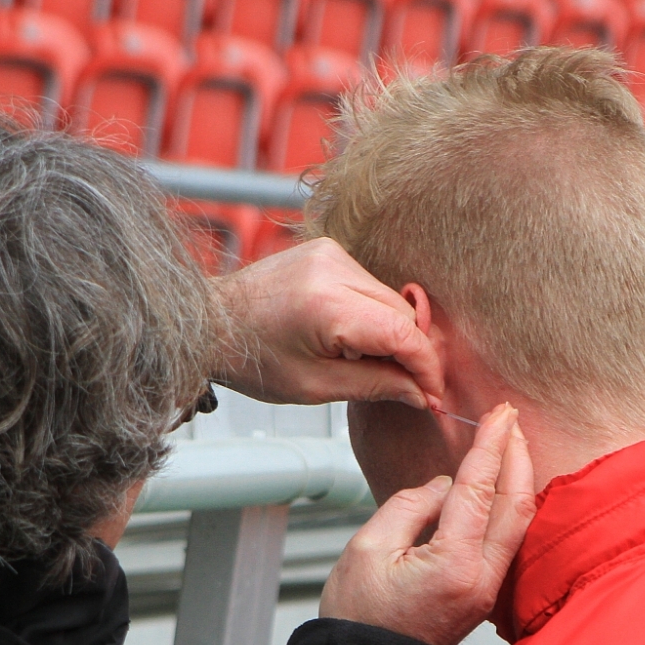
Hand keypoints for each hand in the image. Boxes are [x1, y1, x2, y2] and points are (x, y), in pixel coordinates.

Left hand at [214, 238, 443, 406]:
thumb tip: (422, 393)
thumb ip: (376, 386)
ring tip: (359, 360)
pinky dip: (372, 314)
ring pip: (392, 299)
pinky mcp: (329, 250)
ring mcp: (332, 254)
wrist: (212, 322)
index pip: (403, 333)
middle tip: (404, 387)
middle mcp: (333, 268)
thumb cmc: (253, 358)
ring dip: (391, 333)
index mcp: (327, 304)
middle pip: (403, 314)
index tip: (432, 395)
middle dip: (410, 353)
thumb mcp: (315, 386)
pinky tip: (348, 336)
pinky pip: (371, 286)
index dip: (426, 367)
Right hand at [319, 404, 535, 644]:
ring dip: (516, 478)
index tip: (499, 414)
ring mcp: (485, 590)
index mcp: (453, 564)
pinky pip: (507, 540)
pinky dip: (507, 504)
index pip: (480, 490)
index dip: (491, 445)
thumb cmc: (358, 617)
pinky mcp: (481, 594)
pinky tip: (499, 486)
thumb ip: (409, 505)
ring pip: (517, 523)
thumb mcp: (368, 548)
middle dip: (517, 454)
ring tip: (509, 443)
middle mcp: (480, 579)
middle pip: (516, 505)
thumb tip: (442, 486)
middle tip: (510, 419)